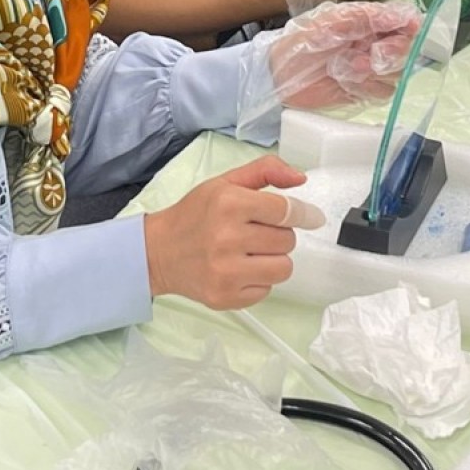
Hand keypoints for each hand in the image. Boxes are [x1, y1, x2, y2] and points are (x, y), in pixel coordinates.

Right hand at [144, 154, 321, 308]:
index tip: (310, 216)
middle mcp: (227, 238)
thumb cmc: (195, 214)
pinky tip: (239, 269)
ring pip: (283, 268)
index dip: (302, 213)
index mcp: (228, 203)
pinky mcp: (225, 297)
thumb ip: (265, 171)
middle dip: (278, 235)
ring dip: (273, 259)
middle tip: (255, 232)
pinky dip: (258, 280)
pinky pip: (267, 290)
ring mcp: (226, 271)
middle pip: (287, 240)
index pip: (285, 210)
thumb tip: (301, 179)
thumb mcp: (226, 182)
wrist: (158, 252)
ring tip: (251, 252)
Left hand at [268, 0, 421, 110]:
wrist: (278, 76)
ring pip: (397, 71)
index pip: (402, 21)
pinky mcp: (364, 90)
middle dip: (393, 51)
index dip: (410, 26)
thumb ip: (364, 17)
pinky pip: (383, 91)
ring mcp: (370, 68)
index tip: (411, 30)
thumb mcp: (329, 22)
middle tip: (373, 53)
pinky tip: (345, 81)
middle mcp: (372, 43)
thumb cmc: (299, 43)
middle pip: (406, 48)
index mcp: (366, 22)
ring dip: (374, 70)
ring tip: (347, 66)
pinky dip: (366, 87)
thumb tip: (399, 15)